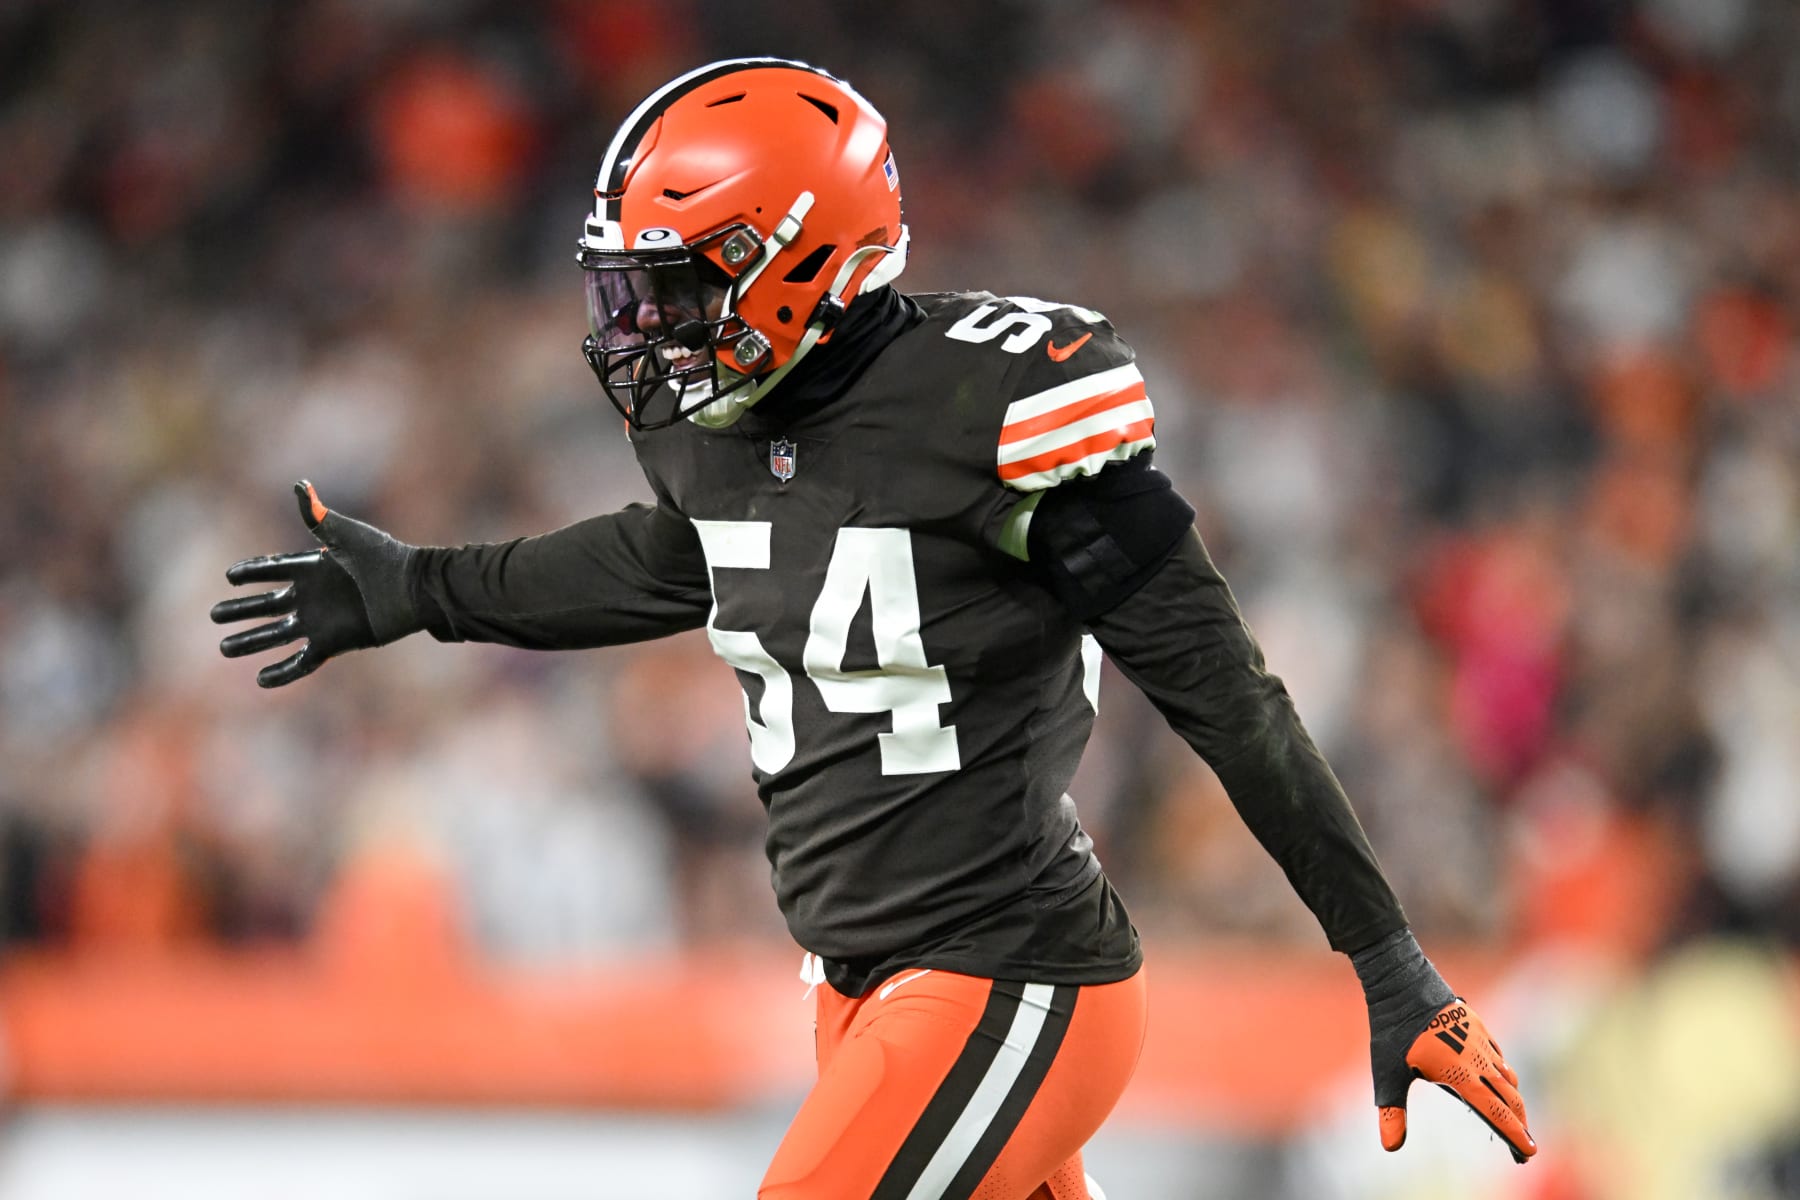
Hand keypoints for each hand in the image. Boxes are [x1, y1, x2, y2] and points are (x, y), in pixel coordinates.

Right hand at [211, 481, 419, 686]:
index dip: (252, 572)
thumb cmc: (385, 558)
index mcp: (314, 568)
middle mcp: (312, 596)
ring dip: (251, 642)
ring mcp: (321, 621)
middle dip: (240, 611)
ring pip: (276, 634)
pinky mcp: (333, 642)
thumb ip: (319, 516)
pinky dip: (282, 672)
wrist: (412, 590)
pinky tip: (261, 680)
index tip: (229, 576)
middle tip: (214, 615)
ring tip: (224, 648)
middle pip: (266, 605)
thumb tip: (299, 485)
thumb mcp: (348, 535)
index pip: (274, 570)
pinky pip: (302, 662)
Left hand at [1353, 929, 1536, 1163]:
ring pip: (1507, 1077)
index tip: (1530, 1153)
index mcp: (1461, 1074)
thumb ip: (1392, 1112)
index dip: (1515, 1135)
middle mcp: (1478, 1059)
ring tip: (1512, 1119)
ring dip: (1512, 1101)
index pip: (1496, 1113)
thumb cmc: (1392, 1027)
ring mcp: (1481, 1041)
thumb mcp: (1386, 1073)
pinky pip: (1497, 1056)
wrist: (1401, 980)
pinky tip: (1496, 1082)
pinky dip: (1502, 1075)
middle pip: (1510, 1099)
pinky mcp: (1477, 1027)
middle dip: (1520, 1125)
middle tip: (1523, 1149)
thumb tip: (1390, 1147)